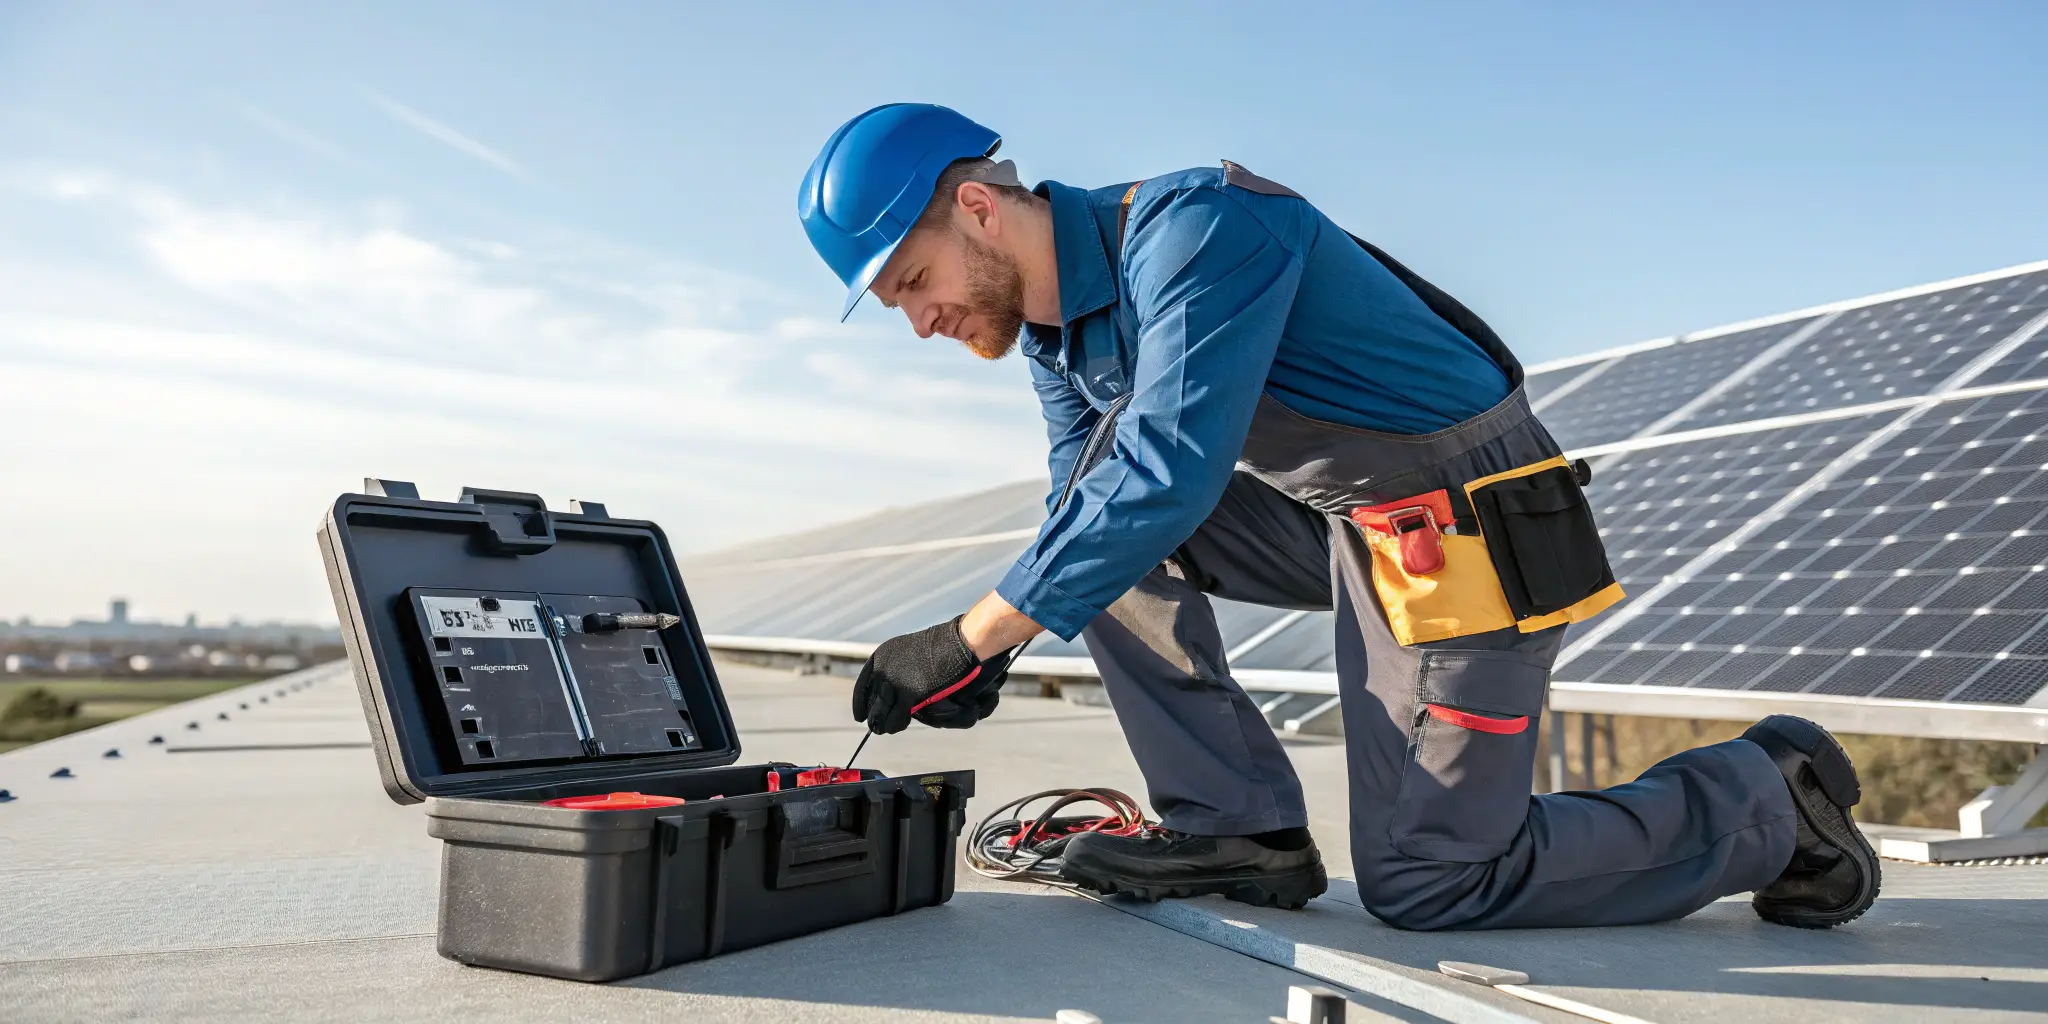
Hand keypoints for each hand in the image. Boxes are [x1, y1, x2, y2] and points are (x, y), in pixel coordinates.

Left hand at [851, 617, 1009, 733]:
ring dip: (882, 724)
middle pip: (872, 700)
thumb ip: (899, 671)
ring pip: (880, 712)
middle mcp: (883, 669)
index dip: (860, 702)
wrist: (959, 643)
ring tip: (884, 730)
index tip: (859, 715)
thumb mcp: (911, 654)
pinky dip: (896, 724)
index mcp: (882, 656)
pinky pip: (896, 717)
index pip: (863, 685)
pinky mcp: (908, 694)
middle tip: (876, 727)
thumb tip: (895, 691)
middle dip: (873, 715)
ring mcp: (894, 682)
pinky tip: (899, 726)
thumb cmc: (942, 647)